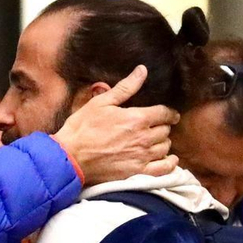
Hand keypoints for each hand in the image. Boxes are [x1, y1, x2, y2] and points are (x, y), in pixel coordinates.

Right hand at [53, 66, 179, 184]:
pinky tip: (169, 159)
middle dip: (163, 127)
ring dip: (163, 142)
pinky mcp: (137, 172)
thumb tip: (142, 70)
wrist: (71, 157)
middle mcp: (144, 137)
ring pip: (165, 147)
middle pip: (165, 130)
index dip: (170, 113)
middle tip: (157, 126)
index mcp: (137, 118)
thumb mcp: (102, 102)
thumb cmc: (83, 128)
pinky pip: (163, 169)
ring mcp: (142, 156)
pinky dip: (170, 163)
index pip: (164, 113)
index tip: (171, 114)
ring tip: (156, 140)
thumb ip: (126, 87)